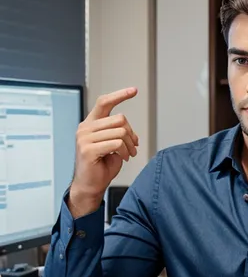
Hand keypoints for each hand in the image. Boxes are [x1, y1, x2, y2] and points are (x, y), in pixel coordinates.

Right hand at [68, 88, 138, 216]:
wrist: (90, 186)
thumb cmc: (101, 167)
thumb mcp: (112, 145)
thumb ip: (118, 132)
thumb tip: (129, 129)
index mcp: (90, 124)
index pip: (104, 102)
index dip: (119, 95)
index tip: (134, 90)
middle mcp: (85, 128)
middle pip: (120, 119)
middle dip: (132, 134)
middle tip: (134, 147)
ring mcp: (85, 138)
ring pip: (120, 132)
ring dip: (130, 145)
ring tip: (128, 155)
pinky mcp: (88, 149)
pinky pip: (117, 143)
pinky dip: (125, 152)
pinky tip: (123, 159)